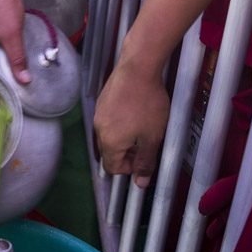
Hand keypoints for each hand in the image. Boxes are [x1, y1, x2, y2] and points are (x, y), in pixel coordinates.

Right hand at [94, 57, 169, 186]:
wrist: (137, 68)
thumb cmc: (147, 104)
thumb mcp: (152, 137)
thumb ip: (145, 162)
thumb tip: (140, 183)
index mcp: (109, 143)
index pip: (113, 168)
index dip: (130, 168)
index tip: (144, 157)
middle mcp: (99, 129)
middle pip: (109, 152)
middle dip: (127, 153)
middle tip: (146, 142)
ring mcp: (99, 113)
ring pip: (109, 135)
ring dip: (124, 137)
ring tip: (142, 125)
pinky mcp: (102, 100)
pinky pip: (109, 119)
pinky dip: (120, 122)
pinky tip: (135, 110)